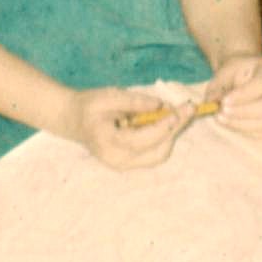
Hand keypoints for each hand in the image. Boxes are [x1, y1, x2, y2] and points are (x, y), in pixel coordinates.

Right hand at [68, 86, 191, 169]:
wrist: (73, 119)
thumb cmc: (89, 105)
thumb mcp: (109, 96)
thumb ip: (134, 101)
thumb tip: (160, 105)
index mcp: (108, 142)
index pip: (142, 139)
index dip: (163, 126)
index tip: (178, 110)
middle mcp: (117, 160)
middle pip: (156, 151)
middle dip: (174, 130)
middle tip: (188, 109)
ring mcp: (123, 165)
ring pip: (158, 155)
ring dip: (171, 134)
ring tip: (178, 113)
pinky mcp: (129, 164)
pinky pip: (153, 154)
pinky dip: (163, 138)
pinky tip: (166, 121)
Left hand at [205, 55, 261, 138]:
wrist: (248, 74)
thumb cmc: (236, 73)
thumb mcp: (223, 74)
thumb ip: (216, 88)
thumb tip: (210, 105)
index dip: (244, 95)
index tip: (224, 101)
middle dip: (244, 112)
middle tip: (221, 112)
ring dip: (243, 124)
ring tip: (222, 119)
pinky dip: (249, 132)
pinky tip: (233, 124)